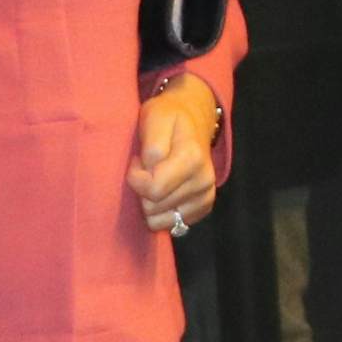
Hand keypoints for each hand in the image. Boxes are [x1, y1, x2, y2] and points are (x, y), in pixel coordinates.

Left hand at [128, 81, 218, 235]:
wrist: (195, 118)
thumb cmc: (169, 115)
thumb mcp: (154, 116)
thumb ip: (151, 147)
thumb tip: (150, 175)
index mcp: (192, 158)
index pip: (152, 189)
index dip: (135, 177)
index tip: (137, 160)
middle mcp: (203, 181)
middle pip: (153, 207)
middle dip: (142, 189)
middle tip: (147, 167)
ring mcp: (206, 197)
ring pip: (159, 221)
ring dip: (150, 202)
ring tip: (156, 177)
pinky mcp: (203, 208)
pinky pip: (171, 225)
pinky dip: (162, 211)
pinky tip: (165, 189)